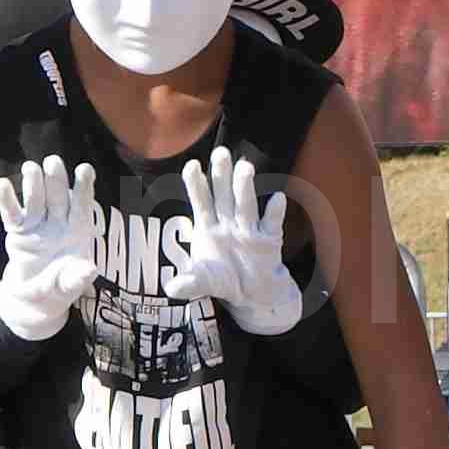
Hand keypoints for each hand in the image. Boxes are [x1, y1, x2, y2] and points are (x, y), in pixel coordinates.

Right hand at [0, 156, 100, 345]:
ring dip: (33, 184)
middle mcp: (58, 222)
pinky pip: (12, 213)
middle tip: (52, 161)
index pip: (82, 205)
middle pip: (57, 197)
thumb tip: (91, 269)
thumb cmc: (59, 287)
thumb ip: (77, 277)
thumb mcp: (70, 286)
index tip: (85, 169)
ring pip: (36, 200)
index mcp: (77, 231)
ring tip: (30, 167)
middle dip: (56, 179)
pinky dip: (7, 200)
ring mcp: (37, 224)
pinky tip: (2, 184)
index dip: (83, 187)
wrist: (35, 297)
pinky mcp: (18, 231)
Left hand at [176, 147, 301, 337]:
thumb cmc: (225, 281)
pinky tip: (277, 199)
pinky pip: (272, 225)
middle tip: (221, 152)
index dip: (196, 184)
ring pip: (246, 205)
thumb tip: (171, 288)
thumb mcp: (204, 283)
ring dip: (245, 187)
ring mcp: (250, 230)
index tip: (192, 165)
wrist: (255, 295)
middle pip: (224, 196)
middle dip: (222, 175)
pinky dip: (274, 213)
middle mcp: (229, 223)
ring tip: (245, 167)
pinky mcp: (269, 242)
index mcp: (209, 228)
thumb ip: (189, 283)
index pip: (201, 201)